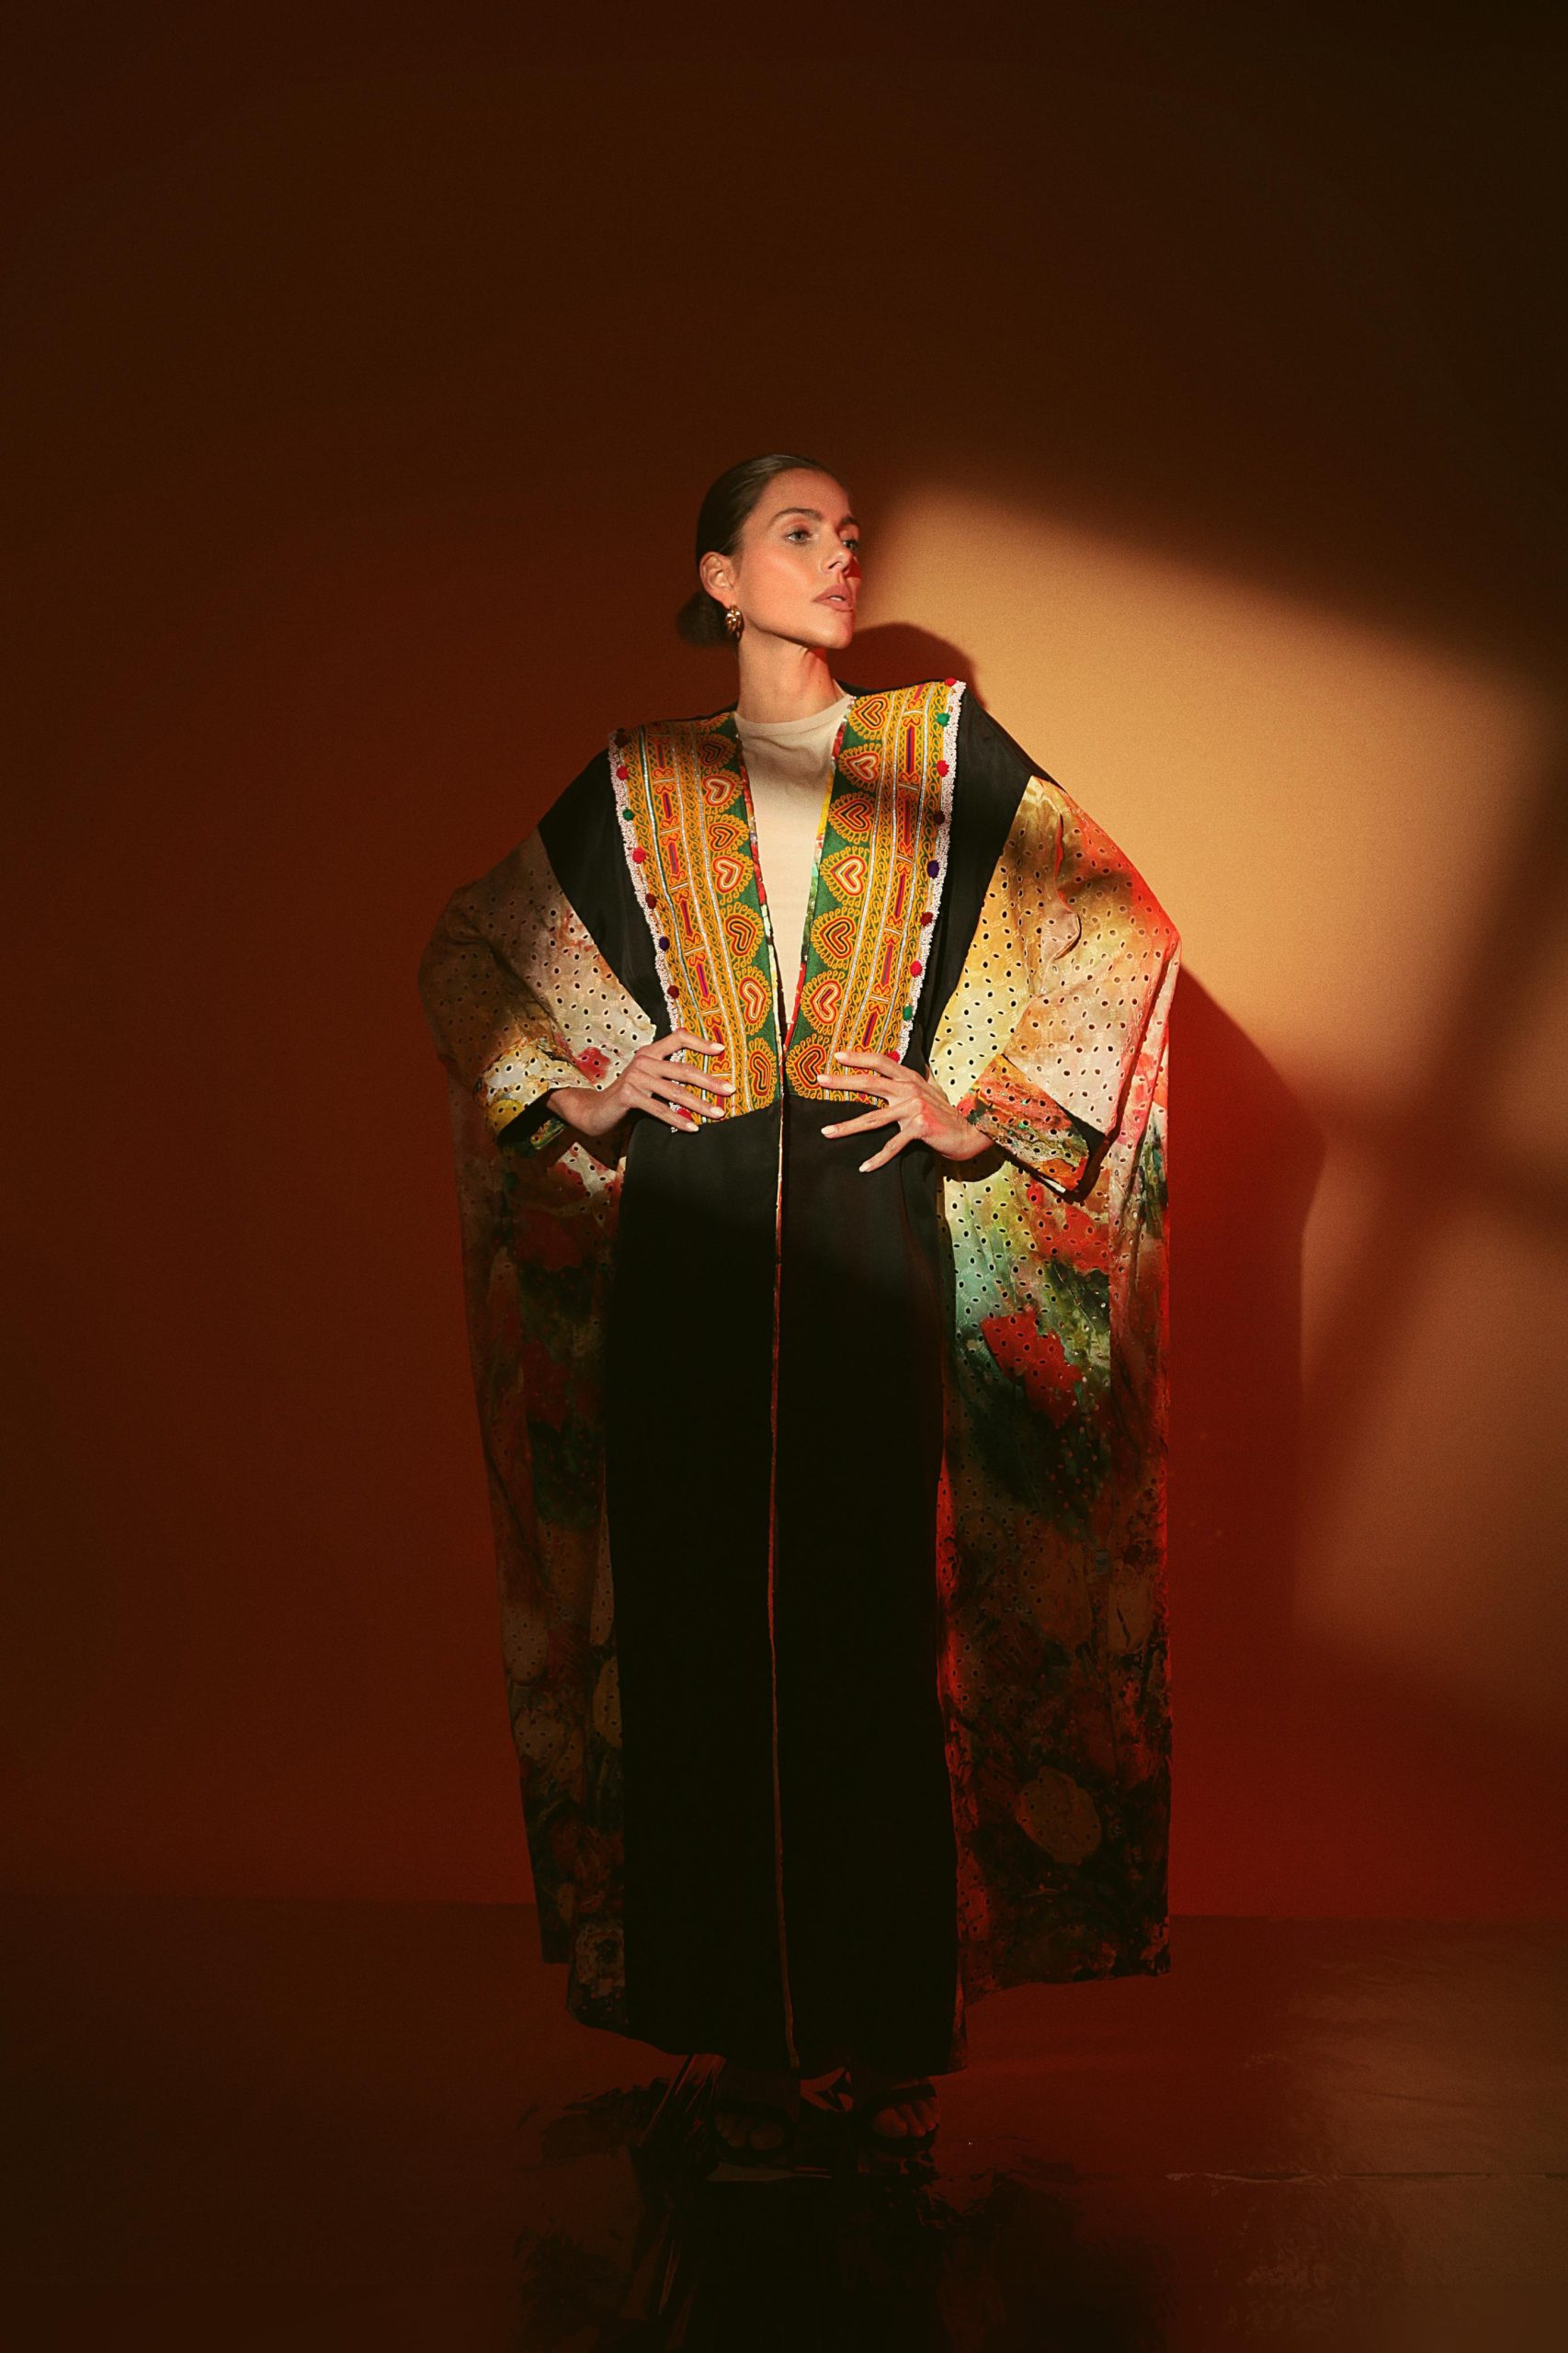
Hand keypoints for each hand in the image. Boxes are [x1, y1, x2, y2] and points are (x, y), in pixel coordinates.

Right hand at [547, 1029, 734, 1137]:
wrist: (595, 1110)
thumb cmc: (628, 1096)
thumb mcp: (648, 1080)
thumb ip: (668, 1074)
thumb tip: (705, 1080)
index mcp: (650, 1052)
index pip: (678, 1038)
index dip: (700, 1042)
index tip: (721, 1050)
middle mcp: (643, 1061)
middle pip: (683, 1069)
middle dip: (710, 1081)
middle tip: (730, 1090)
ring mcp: (636, 1077)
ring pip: (675, 1091)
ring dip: (699, 1104)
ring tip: (718, 1113)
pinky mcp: (629, 1096)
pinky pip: (660, 1109)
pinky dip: (678, 1120)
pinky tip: (693, 1127)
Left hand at [819, 1049, 989, 1171]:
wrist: (970, 1131)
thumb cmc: (947, 1113)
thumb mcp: (932, 1089)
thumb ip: (919, 1078)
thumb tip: (912, 1065)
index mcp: (910, 1078)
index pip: (881, 1062)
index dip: (859, 1057)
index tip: (837, 1056)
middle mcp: (910, 1090)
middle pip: (870, 1083)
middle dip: (842, 1082)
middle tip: (820, 1080)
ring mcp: (913, 1108)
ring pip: (873, 1118)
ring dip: (847, 1126)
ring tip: (827, 1132)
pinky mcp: (918, 1128)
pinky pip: (892, 1145)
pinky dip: (878, 1158)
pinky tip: (864, 1166)